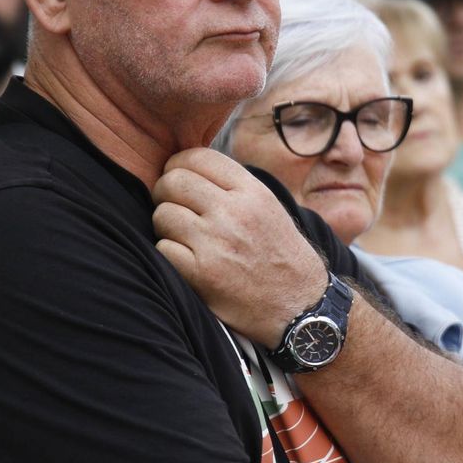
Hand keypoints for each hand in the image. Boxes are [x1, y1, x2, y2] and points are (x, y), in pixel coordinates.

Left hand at [152, 148, 328, 347]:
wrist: (299, 305)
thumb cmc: (280, 256)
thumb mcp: (268, 208)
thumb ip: (234, 187)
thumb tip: (191, 168)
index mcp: (251, 191)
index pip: (198, 157)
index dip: (178, 166)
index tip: (177, 178)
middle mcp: (234, 212)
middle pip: (173, 182)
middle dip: (165, 193)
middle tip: (173, 208)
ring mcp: (216, 242)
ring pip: (162, 215)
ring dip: (165, 226)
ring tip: (182, 237)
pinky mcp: (202, 273)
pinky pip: (163, 248)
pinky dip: (169, 254)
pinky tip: (185, 260)